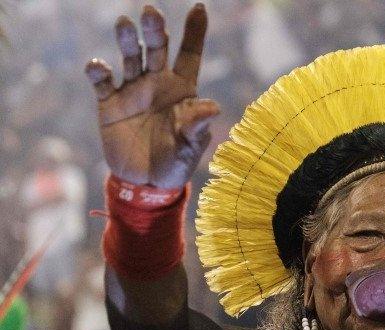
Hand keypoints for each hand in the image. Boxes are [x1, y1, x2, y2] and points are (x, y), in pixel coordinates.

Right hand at [85, 4, 219, 188]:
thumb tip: (212, 107)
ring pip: (130, 58)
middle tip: (151, 12)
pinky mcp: (109, 104)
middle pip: (157, 50)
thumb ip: (197, 126)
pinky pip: (103, 83)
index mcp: (182, 90)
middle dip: (155, 30)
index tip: (199, 8)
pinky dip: (99, 72)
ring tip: (124, 24)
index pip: (190, 55)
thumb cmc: (176, 162)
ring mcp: (132, 91)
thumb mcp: (190, 147)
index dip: (195, 33)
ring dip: (128, 41)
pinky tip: (98, 67)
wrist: (146, 184)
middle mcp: (157, 83)